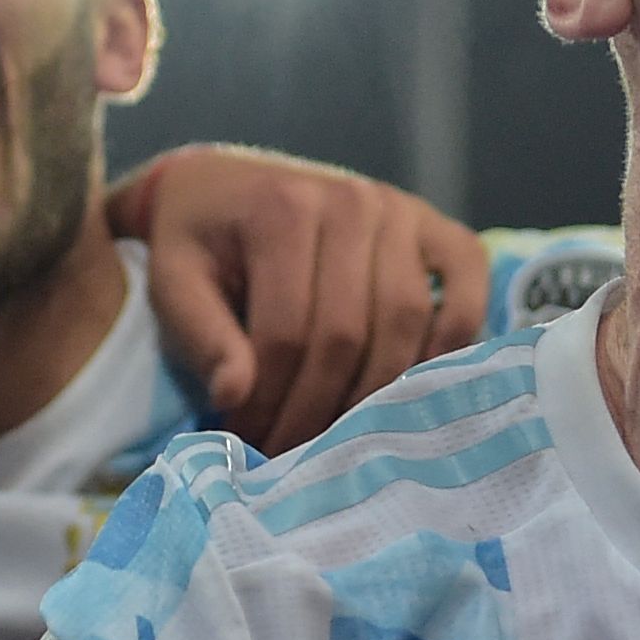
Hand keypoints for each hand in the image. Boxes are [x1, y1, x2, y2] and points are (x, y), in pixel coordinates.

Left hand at [112, 143, 488, 449]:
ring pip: (405, 323)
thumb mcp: (175, 283)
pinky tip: (412, 388)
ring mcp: (403, 212)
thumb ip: (201, 335)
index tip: (249, 440)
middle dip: (318, 409)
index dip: (270, 401)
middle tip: (293, 452)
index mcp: (282, 208)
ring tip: (338, 433)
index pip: (287, 332)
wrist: (228, 187)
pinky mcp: (441, 231)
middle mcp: (353, 200)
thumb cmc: (201, 244)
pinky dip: (449, 348)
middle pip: (348, 334)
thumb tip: (236, 395)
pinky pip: (464, 297)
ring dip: (375, 393)